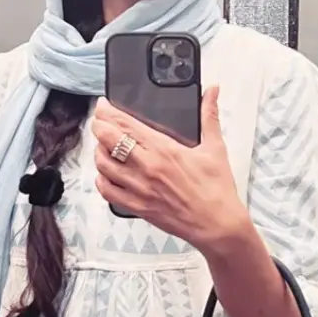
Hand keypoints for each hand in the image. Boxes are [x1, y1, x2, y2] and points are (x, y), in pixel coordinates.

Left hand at [92, 88, 249, 255]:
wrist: (218, 225)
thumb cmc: (217, 189)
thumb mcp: (215, 148)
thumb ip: (209, 116)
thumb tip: (212, 91)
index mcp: (164, 149)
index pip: (125, 124)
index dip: (108, 112)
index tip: (104, 105)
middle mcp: (147, 167)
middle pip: (108, 140)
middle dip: (99, 126)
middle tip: (100, 121)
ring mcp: (139, 188)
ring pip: (103, 164)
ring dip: (99, 151)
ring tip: (103, 145)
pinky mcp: (137, 206)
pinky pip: (107, 191)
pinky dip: (102, 179)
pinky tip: (106, 173)